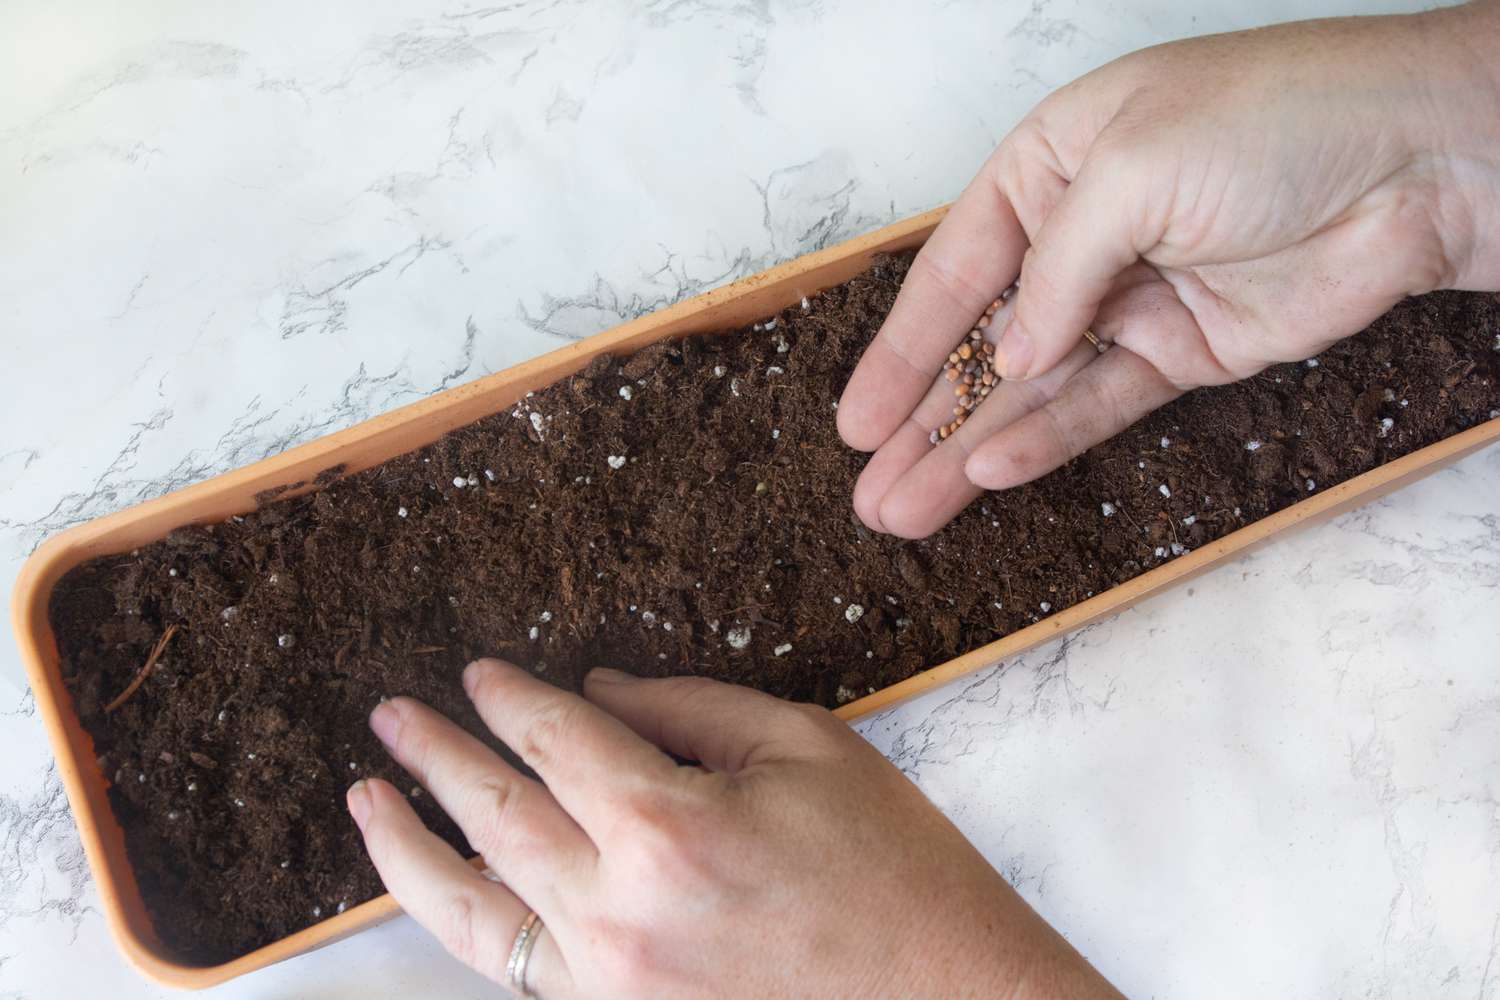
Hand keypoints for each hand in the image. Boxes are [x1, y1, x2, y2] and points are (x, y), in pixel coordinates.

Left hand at [346, 660, 1122, 998]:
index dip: (509, 699)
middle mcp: (619, 913)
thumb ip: (689, 710)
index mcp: (669, 826)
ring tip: (368, 806)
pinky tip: (450, 889)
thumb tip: (598, 692)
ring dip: (406, 854)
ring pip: (472, 914)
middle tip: (390, 718)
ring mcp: (611, 986)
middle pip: (494, 818)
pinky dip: (469, 925)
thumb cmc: (895, 871)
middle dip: (433, 757)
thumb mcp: (808, 748)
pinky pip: (517, 971)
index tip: (479, 675)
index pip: (554, 741)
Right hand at [839, 4, 1499, 537]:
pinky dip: (1046, 440)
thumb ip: (1056, 270)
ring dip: (968, 448)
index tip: (854, 422)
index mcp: (1050, 164)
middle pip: (980, 340)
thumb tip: (1007, 357)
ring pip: (1029, 387)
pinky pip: (1099, 403)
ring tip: (903, 511)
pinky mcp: (1183, 351)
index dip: (899, 350)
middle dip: (923, 417)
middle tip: (868, 492)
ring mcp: (1130, 297)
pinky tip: (989, 475)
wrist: (1421, 161)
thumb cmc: (1274, 121)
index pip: (954, 268)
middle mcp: (1078, 233)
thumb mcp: (1131, 168)